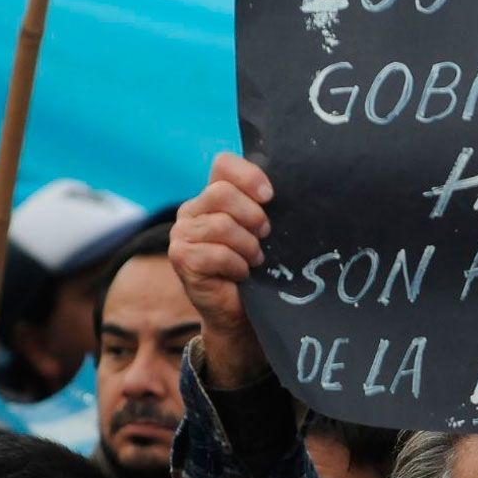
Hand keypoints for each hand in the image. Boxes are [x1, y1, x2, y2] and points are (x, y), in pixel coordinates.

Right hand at [169, 153, 273, 386]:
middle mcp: (192, 209)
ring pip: (221, 225)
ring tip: (254, 260)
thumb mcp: (265, 231)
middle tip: (265, 236)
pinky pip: (215, 253)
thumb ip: (266, 206)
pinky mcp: (181, 258)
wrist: (242, 312)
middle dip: (253, 217)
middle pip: (222, 193)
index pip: (224, 164)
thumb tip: (297, 186)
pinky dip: (236, 266)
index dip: (249, 176)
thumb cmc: (259, 268)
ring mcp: (182, 233)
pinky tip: (241, 274)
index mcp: (213, 194)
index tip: (270, 197)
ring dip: (247, 247)